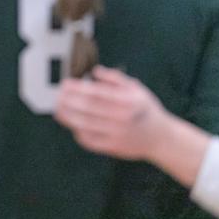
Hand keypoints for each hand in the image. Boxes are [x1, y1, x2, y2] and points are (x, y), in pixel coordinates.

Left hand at [54, 65, 171, 160]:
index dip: (78, 88)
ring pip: (86, 125)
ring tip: (58, 110)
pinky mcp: (113, 147)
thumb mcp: (136, 88)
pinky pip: (90, 140)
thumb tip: (95, 71)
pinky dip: (78, 132)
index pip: (96, 93)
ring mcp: (117, 134)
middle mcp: (122, 118)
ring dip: (68, 117)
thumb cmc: (145, 109)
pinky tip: (72, 125)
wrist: (160, 138)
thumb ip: (115, 78)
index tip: (65, 84)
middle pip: (88, 109)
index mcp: (127, 101)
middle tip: (58, 96)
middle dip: (69, 101)